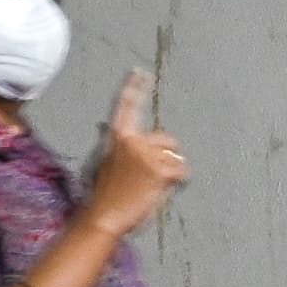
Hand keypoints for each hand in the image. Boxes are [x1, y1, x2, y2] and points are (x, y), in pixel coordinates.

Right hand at [82, 70, 185, 237]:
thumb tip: (115, 128)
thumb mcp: (106, 162)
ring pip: (175, 156)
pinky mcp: (159, 169)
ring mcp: (147, 154)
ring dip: (171, 170)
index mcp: (117, 136)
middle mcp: (132, 140)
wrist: (104, 215)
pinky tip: (163, 189)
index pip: (126, 106)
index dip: (134, 88)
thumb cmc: (105, 192)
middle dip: (166, 154)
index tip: (140, 72)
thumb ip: (120, 145)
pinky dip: (178, 181)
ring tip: (153, 185)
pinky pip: (182, 170)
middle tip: (151, 175)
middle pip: (166, 138)